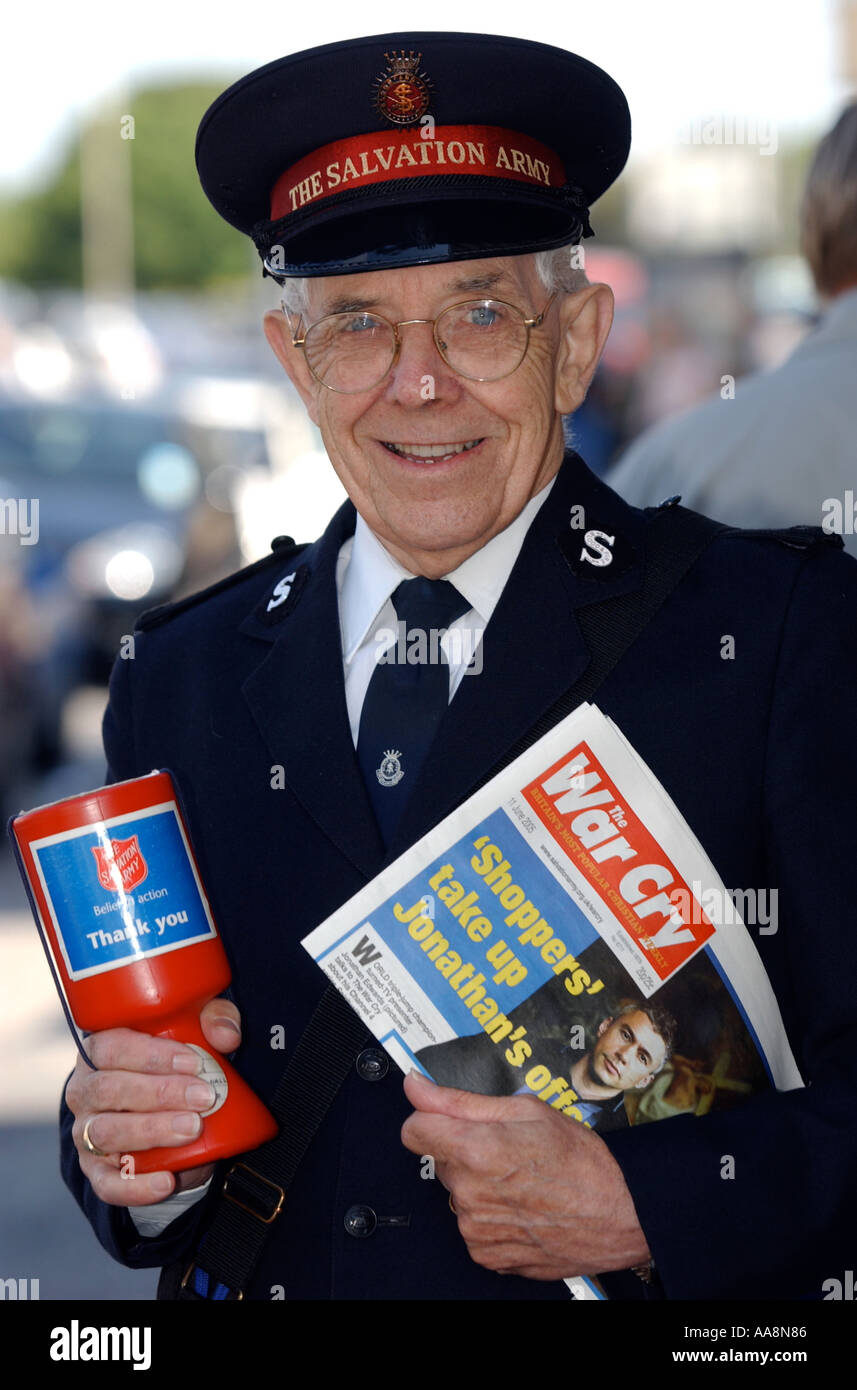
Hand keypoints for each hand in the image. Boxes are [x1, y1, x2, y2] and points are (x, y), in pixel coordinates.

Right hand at [65, 999, 241, 1206]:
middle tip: (203, 1097)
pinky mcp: (97, 1171)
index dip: (150, 1054)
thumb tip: (227, 1036)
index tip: (193, 1062)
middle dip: (159, 1093)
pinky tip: (166, 1181)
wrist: (170, 1123)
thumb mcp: (197, 1035)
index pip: (110, 1046)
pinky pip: (108, 1184)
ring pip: (105, 1133)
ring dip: (151, 1131)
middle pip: (107, 1089)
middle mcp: (85, 1091)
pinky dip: (136, 1186)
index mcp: (98, 1050)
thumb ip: (214, 1021)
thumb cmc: (177, 1066)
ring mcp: (86, 1133)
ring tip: (192, 1129)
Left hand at [401, 1071, 649, 1279]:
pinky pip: (473, 1225)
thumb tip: (415, 1086)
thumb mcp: (527, 1110)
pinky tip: (523, 1207)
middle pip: (443, 1159)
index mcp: (476, 1150)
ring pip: (459, 1192)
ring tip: (523, 1180)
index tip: (448, 1119)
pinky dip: (491, 1215)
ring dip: (479, 1184)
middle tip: (509, 1149)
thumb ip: (460, 1100)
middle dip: (466, 1150)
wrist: (621, 1215)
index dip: (431, 1119)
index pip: (413, 1130)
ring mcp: (476, 1229)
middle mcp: (469, 1194)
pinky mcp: (486, 1255)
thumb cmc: (582, 1161)